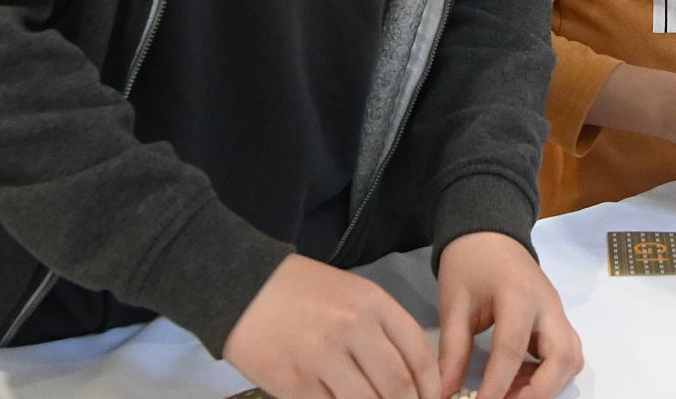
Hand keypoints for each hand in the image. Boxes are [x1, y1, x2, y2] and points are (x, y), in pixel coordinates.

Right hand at [224, 254, 436, 398]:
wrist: (243, 289)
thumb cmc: (303, 292)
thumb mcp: (353, 294)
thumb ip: (383, 330)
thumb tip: (410, 377)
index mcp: (373, 303)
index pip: (418, 353)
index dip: (432, 386)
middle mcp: (353, 329)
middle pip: (397, 385)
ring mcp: (322, 358)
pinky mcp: (295, 384)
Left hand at [436, 233, 582, 398]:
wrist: (489, 232)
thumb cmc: (468, 263)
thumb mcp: (454, 304)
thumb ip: (452, 352)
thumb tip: (444, 394)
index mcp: (519, 294)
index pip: (513, 349)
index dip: (497, 386)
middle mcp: (548, 305)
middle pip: (563, 358)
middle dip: (539, 392)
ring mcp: (557, 312)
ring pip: (571, 358)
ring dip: (547, 385)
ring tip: (510, 395)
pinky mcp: (557, 319)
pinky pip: (565, 354)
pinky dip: (547, 375)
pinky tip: (518, 382)